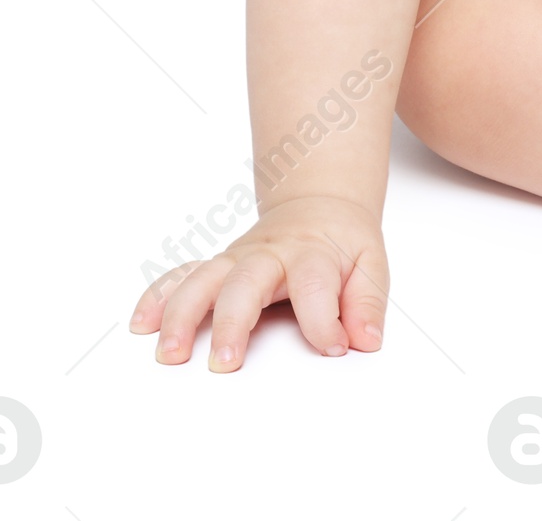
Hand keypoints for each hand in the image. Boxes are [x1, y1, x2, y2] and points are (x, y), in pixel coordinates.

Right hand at [129, 195, 388, 371]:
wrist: (320, 206)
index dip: (324, 320)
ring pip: (203, 278)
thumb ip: (367, 302)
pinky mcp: (218, 267)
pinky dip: (158, 297)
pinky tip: (142, 324)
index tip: (334, 348)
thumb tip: (365, 341)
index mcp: (313, 254)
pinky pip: (182, 276)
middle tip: (224, 364)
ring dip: (182, 313)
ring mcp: (238, 259)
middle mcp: (269, 255)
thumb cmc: (343, 243)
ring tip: (169, 353)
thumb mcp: (371, 263)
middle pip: (246, 281)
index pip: (315, 285)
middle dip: (232, 322)